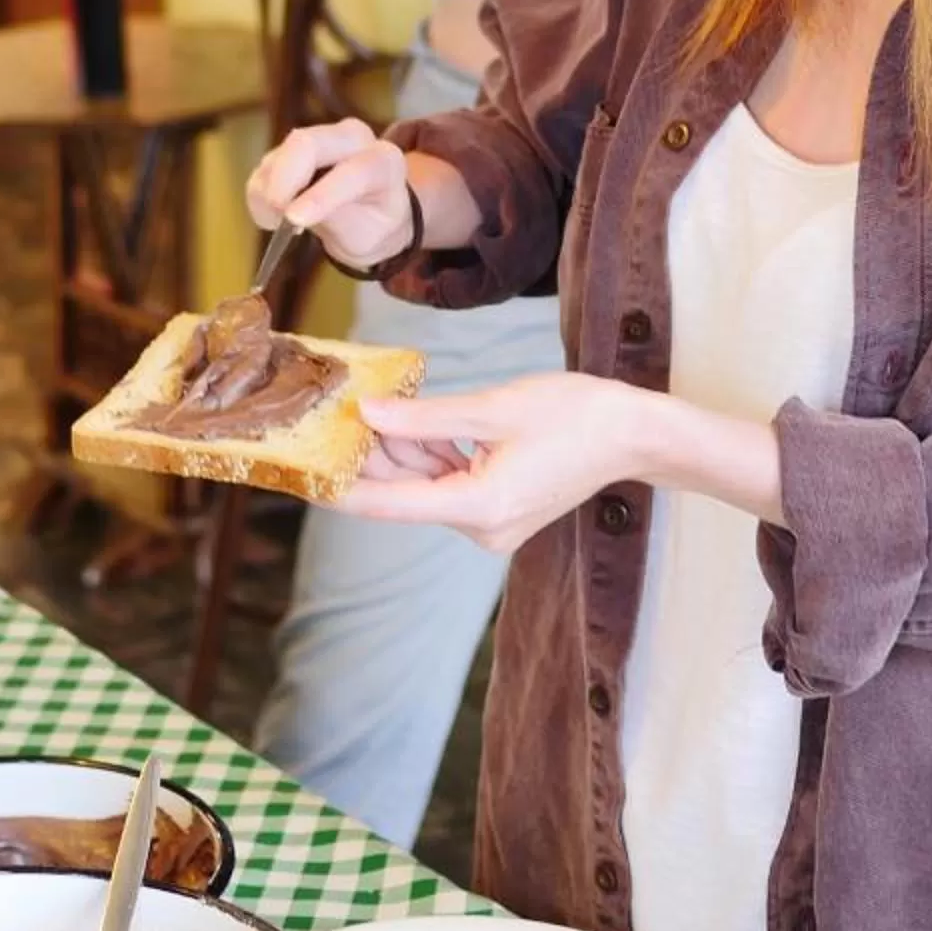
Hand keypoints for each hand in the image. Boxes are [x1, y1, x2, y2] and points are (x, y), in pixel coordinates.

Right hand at [246, 118, 413, 271]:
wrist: (369, 213)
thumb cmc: (374, 224)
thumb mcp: (368, 236)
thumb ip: (338, 221)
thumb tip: (295, 213)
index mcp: (383, 160)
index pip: (353, 171)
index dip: (322, 194)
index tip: (294, 218)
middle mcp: (351, 138)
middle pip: (307, 143)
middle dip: (284, 179)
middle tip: (276, 215)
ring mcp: (319, 138)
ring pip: (280, 153)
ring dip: (269, 192)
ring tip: (278, 223)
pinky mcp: (292, 148)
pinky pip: (265, 166)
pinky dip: (259, 195)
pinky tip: (273, 217)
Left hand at [335, 376, 662, 551]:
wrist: (634, 434)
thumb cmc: (575, 415)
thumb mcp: (494, 408)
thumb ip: (425, 418)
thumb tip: (369, 414)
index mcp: (479, 507)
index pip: (388, 505)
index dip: (337, 488)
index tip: (298, 473)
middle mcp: (482, 527)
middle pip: (405, 491)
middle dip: (371, 452)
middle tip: (333, 411)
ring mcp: (491, 522)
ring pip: (424, 483)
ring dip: (401, 447)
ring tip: (373, 403)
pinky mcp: (499, 508)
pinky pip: (448, 481)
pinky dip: (429, 452)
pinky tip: (412, 419)